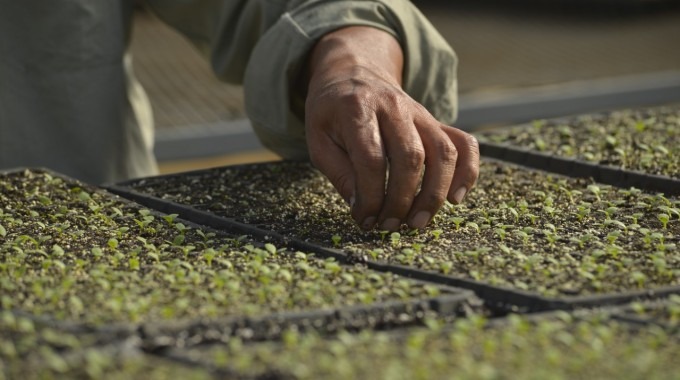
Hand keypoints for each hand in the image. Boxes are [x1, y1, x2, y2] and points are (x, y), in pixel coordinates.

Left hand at [304, 26, 478, 230]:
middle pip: (411, 157)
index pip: (372, 159)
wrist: (353, 72)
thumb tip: (362, 206)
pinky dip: (467, 172)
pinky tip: (455, 198)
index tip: (364, 218)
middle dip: (402, 200)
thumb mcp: (318, 139)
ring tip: (417, 222)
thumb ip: (338, 171)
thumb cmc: (332, 113)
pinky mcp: (435, 122)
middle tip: (389, 225)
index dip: (371, 195)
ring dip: (434, 194)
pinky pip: (464, 144)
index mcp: (357, 108)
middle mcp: (394, 106)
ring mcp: (420, 113)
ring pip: (443, 153)